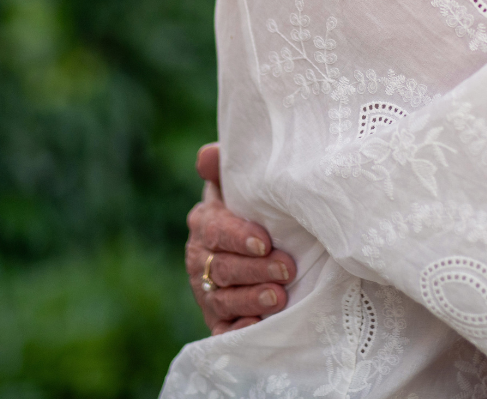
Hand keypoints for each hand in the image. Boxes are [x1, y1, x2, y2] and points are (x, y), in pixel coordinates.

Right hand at [185, 143, 295, 333]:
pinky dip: (237, 330)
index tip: (264, 240)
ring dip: (251, 299)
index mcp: (205, 221)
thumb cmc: (253, 205)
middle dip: (256, 269)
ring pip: (224, 298)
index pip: (216, 230)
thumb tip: (207, 155)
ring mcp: (206, 290)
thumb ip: (224, 168)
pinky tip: (256, 325)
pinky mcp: (217, 318)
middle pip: (222, 267)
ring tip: (280, 297)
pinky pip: (222, 330)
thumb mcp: (240, 183)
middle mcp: (199, 258)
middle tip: (287, 269)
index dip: (238, 236)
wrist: (254, 241)